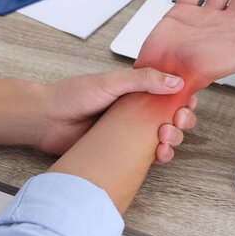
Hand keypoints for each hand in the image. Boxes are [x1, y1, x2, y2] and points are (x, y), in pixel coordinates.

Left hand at [39, 67, 196, 160]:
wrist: (46, 120)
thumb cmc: (73, 95)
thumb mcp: (112, 81)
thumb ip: (144, 80)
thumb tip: (176, 81)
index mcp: (137, 89)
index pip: (169, 92)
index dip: (183, 97)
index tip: (188, 101)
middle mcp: (137, 110)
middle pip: (173, 116)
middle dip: (182, 119)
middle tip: (176, 120)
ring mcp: (131, 131)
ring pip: (165, 137)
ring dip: (173, 138)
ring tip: (164, 137)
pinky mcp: (124, 150)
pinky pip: (149, 155)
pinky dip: (160, 156)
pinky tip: (158, 154)